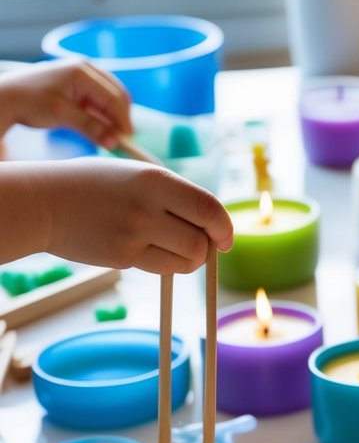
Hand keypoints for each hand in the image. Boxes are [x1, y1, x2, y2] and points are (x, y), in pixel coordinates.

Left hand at [0, 60, 131, 148]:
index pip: (114, 97)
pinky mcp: (77, 85)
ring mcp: (82, 75)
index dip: (123, 120)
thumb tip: (113, 142)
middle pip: (116, 95)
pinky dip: (101, 114)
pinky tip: (100, 128)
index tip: (127, 140)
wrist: (7, 97)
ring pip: (108, 98)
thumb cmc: (30, 101)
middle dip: (119, 118)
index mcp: (83, 71)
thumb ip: (90, 127)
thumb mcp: (62, 115)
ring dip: (111, 117)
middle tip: (121, 140)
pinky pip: (97, 100)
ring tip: (110, 136)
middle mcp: (86, 69)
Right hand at [41, 159, 233, 273]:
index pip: (209, 208)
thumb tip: (213, 226)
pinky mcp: (123, 257)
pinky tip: (153, 250)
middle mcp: (148, 207)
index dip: (225, 227)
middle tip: (201, 244)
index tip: (225, 237)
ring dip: (190, 258)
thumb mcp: (138, 175)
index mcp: (156, 179)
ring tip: (176, 247)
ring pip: (187, 259)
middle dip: (209, 247)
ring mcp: (134, 235)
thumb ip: (175, 195)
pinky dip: (168, 263)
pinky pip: (163, 268)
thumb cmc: (97, 186)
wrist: (47, 202)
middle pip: (202, 241)